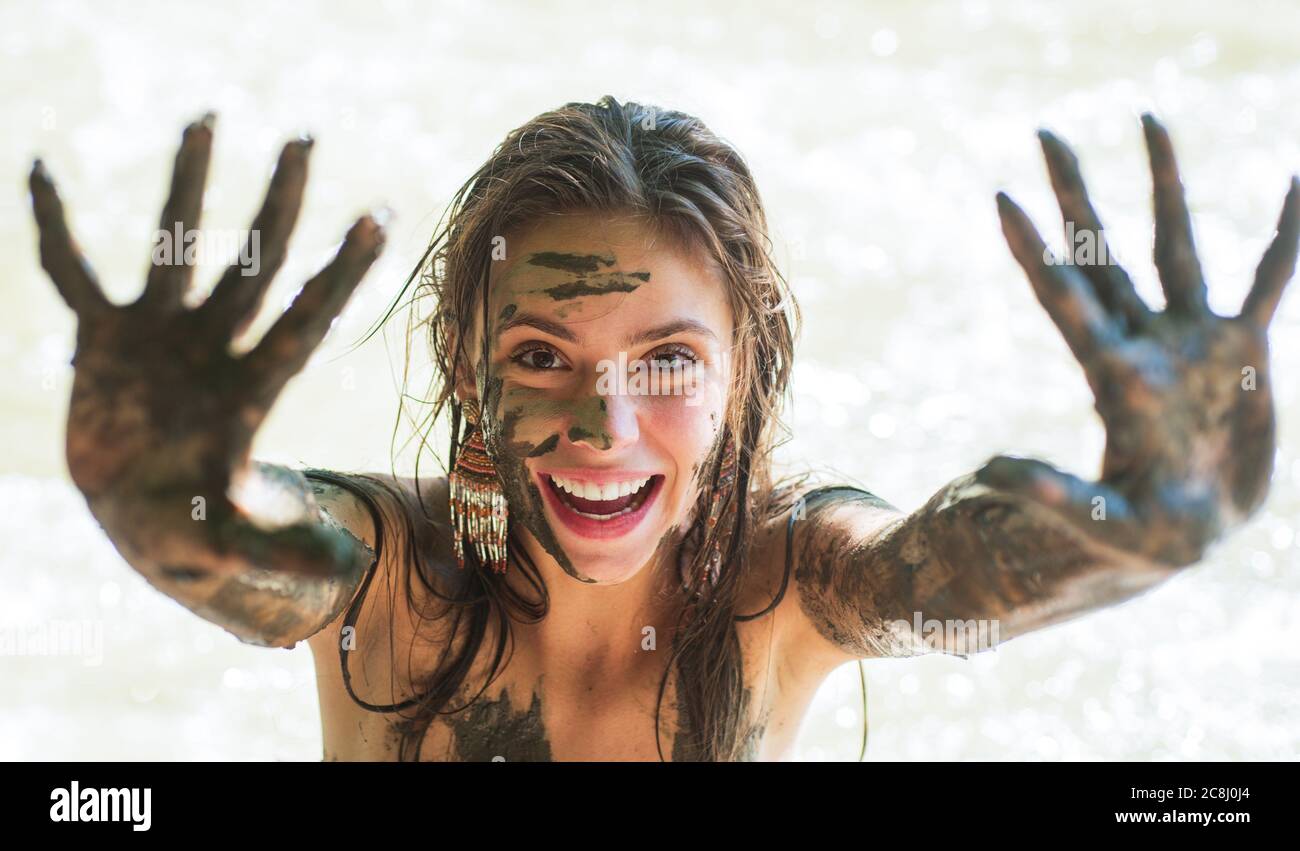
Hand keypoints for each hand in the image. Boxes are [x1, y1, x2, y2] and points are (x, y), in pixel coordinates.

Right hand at [31, 113, 385, 574]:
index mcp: (253, 387)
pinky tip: (42, 172)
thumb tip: (345, 572)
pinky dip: (55, 231)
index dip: (340, 273)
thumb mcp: (233, 544)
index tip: (379, 217)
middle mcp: (215, 347)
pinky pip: (73, 275)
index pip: (305, 317)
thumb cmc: (197, 528)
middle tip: (307, 140)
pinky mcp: (105, 339)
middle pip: (255, 263)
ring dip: (187, 189)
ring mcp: (160, 335)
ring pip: (175, 247)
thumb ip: (282, 554)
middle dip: (279, 205)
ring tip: (207, 120)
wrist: (140, 512)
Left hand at [981, 113, 1297, 566]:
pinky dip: (1283, 238)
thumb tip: (991, 470)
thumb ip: (1055, 495)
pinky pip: (1267, 282)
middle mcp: (1143, 343)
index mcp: (1110, 377)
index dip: (1036, 251)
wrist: (1192, 534)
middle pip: (1104, 252)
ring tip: (1147, 119)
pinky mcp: (1241, 354)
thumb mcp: (1098, 524)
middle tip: (1045, 132)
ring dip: (1164, 185)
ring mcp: (1190, 342)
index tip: (1001, 198)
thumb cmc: (1139, 537)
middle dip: (1075, 195)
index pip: (1065, 297)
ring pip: (1177, 247)